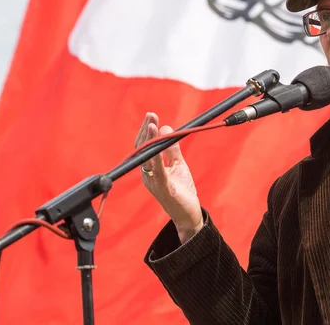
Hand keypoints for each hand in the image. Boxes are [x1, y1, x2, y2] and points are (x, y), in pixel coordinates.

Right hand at [134, 112, 203, 243]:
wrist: (188, 214)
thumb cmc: (182, 190)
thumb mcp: (178, 165)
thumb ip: (172, 149)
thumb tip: (167, 128)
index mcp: (149, 169)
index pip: (144, 146)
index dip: (146, 130)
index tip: (151, 116)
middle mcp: (147, 175)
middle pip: (142, 149)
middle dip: (145, 131)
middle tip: (151, 115)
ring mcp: (153, 182)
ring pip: (147, 158)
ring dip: (150, 140)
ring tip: (152, 125)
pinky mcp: (163, 188)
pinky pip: (158, 171)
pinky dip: (157, 158)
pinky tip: (159, 146)